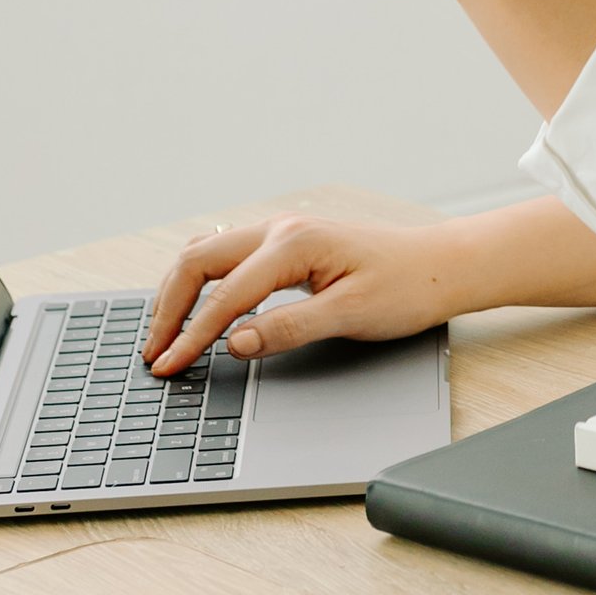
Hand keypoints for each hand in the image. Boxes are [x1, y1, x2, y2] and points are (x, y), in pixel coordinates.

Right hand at [145, 211, 467, 370]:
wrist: (442, 265)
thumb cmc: (407, 287)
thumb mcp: (350, 316)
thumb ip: (289, 328)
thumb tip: (234, 343)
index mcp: (294, 244)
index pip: (225, 296)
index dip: (192, 335)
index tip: (168, 365)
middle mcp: (281, 229)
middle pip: (198, 262)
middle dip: (169, 308)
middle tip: (153, 352)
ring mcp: (282, 232)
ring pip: (207, 253)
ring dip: (180, 291)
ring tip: (163, 333)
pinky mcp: (287, 243)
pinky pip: (227, 256)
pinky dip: (201, 281)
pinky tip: (194, 306)